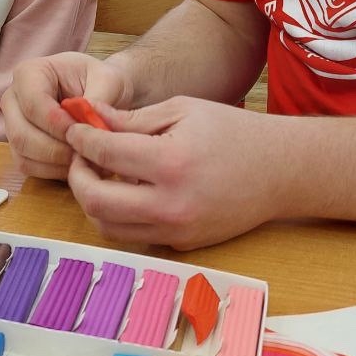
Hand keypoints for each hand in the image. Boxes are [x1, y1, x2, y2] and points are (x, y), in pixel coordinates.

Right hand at [1, 53, 130, 179]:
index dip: (57, 124)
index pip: (33, 104)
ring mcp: (12, 124)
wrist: (101, 92)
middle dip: (56, 149)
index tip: (84, 133)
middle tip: (86, 153)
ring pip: (23, 154)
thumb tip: (89, 124)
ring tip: (85, 159)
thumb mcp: (109, 81)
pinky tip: (76, 164)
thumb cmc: (102, 82)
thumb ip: (100, 99)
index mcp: (30, 73)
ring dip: (55, 163)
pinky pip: (27, 166)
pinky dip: (52, 171)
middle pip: (21, 134)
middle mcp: (13, 99)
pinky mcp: (19, 147)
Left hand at [66, 96, 284, 248]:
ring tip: (103, 172)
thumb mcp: (183, 110)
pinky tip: (130, 188)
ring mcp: (176, 231)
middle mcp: (171, 204)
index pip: (106, 153)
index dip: (83, 138)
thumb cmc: (233, 132)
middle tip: (81, 155)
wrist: (279, 171)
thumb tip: (92, 120)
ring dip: (95, 199)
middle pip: (95, 201)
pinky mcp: (182, 245)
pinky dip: (122, 213)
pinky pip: (135, 233)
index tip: (75, 128)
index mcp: (172, 162)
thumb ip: (134, 119)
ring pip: (108, 226)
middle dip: (78, 175)